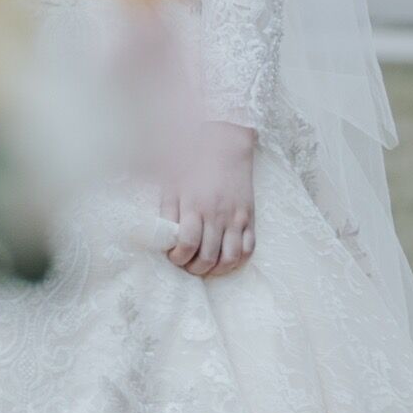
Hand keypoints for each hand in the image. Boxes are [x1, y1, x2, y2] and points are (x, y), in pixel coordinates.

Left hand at [161, 121, 257, 277]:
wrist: (224, 143)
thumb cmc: (191, 162)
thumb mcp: (172, 184)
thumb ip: (167, 212)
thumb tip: (162, 238)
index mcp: (194, 205)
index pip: (186, 245)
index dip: (178, 258)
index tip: (173, 256)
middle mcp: (216, 215)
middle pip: (207, 257)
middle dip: (194, 268)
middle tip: (187, 264)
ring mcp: (236, 217)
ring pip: (230, 258)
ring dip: (216, 269)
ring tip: (205, 266)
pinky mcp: (249, 217)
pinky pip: (249, 249)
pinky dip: (237, 261)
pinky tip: (225, 259)